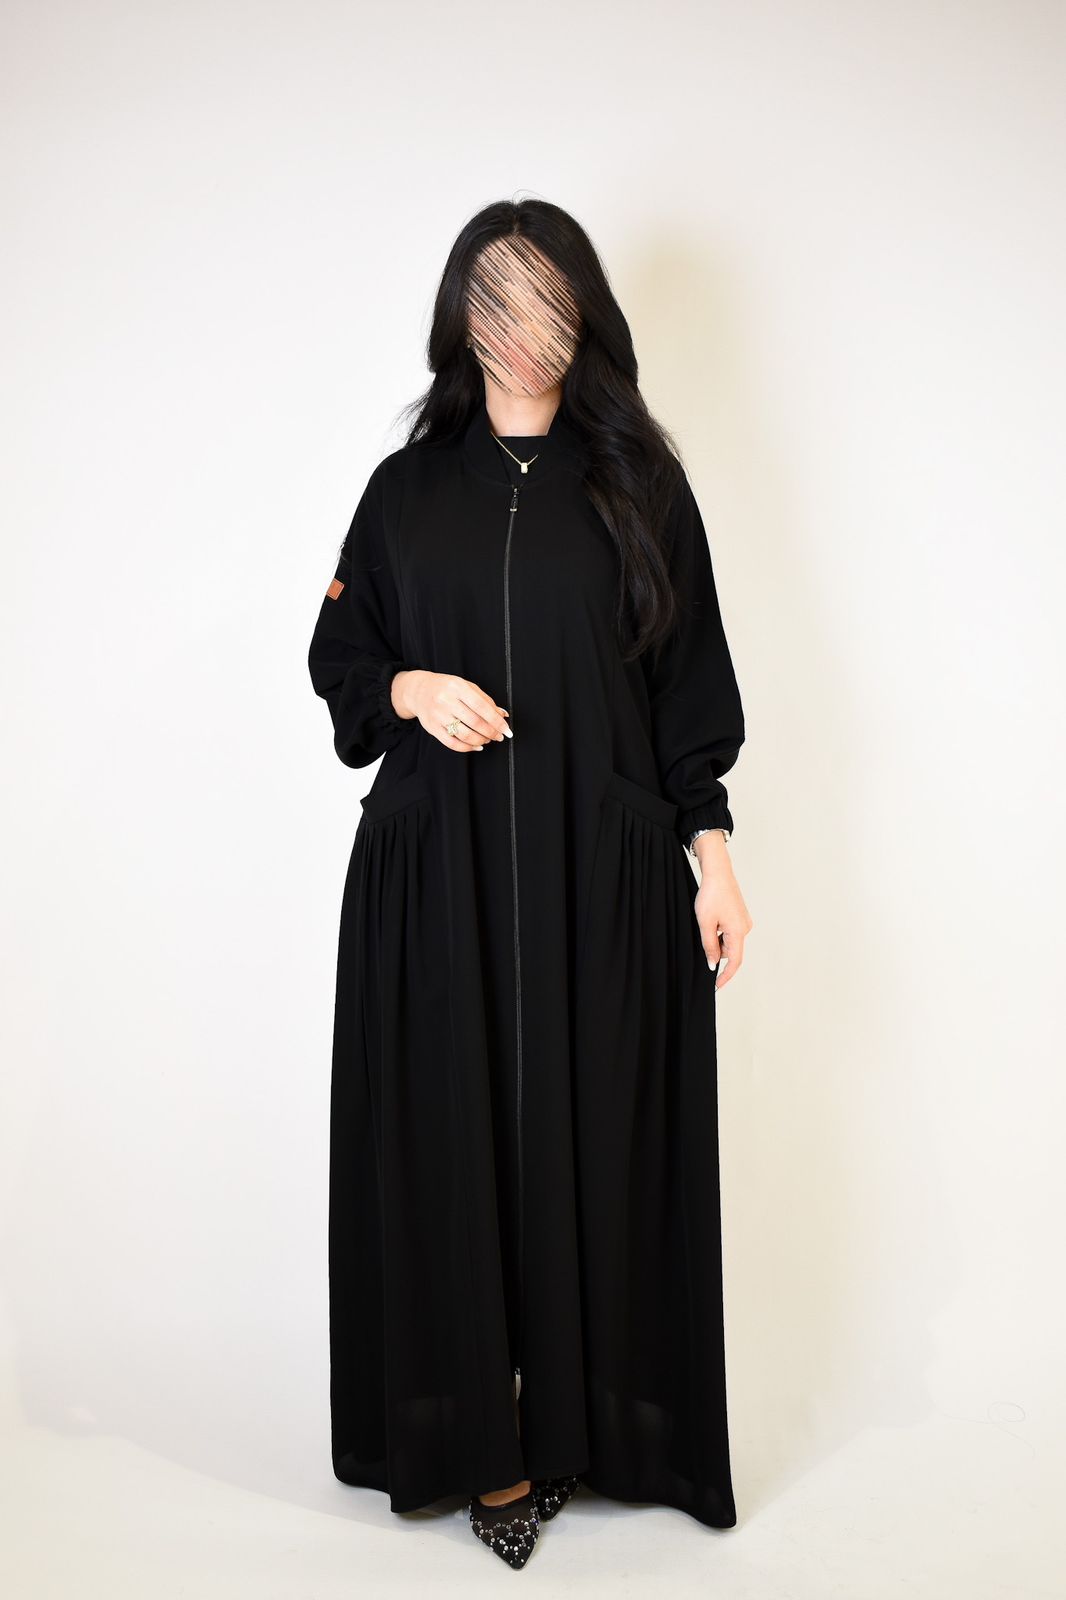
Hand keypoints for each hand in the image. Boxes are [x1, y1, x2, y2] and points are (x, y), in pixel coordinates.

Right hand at [391, 669, 511, 751]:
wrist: (418, 691)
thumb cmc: (446, 688)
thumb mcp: (466, 686)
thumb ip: (485, 700)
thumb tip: (503, 715)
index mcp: (458, 687)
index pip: (482, 706)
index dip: (497, 721)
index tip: (507, 730)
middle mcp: (446, 701)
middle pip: (475, 722)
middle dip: (491, 732)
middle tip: (499, 736)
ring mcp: (438, 715)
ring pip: (464, 734)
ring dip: (481, 740)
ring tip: (487, 740)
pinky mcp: (432, 728)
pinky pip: (452, 743)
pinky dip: (467, 748)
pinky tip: (476, 746)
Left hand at [690, 832, 752, 989]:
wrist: (718, 872)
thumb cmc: (711, 895)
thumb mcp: (705, 923)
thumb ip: (709, 946)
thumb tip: (713, 964)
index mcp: (738, 932)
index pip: (734, 962)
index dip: (725, 976)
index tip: (716, 986)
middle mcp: (745, 928)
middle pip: (731, 952)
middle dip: (716, 953)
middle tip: (703, 940)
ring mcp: (744, 922)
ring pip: (729, 942)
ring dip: (717, 941)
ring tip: (706, 923)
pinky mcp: (740, 916)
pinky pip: (730, 932)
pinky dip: (720, 934)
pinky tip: (711, 921)